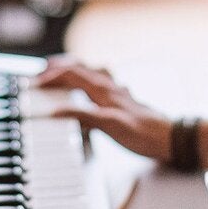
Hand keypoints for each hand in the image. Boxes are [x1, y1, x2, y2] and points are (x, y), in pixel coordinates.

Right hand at [34, 57, 173, 162]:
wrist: (172, 139)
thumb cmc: (144, 134)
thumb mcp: (110, 126)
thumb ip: (83, 116)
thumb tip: (57, 110)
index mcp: (104, 91)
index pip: (72, 75)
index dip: (51, 77)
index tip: (34, 82)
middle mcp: (111, 88)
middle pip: (81, 70)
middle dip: (60, 69)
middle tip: (42, 71)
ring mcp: (119, 95)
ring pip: (93, 75)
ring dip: (75, 71)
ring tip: (63, 71)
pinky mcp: (126, 103)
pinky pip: (104, 85)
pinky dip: (92, 82)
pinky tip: (96, 89)